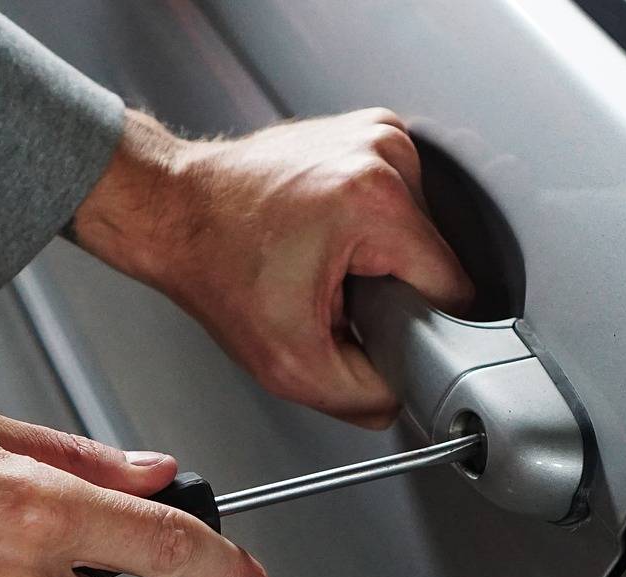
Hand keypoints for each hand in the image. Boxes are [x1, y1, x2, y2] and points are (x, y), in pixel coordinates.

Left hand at [69, 108, 473, 428]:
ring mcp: (377, 133)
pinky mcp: (368, 131)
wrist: (172, 210)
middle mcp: (384, 153)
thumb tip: (404, 395)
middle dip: (394, 288)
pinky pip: (400, 202)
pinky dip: (372, 227)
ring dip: (383, 258)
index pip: (453, 288)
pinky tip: (328, 234)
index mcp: (376, 201)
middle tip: (334, 294)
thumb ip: (364, 397)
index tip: (373, 324)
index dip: (418, 324)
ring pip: (421, 231)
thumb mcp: (290, 364)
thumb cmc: (215, 266)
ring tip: (326, 261)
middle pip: (435, 258)